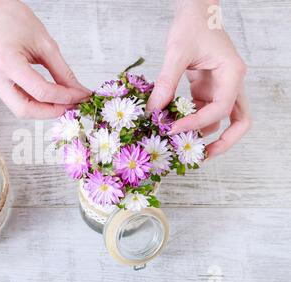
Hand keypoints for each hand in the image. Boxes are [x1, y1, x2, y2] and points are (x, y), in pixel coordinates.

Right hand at [0, 0, 89, 118]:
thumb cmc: (14, 20)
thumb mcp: (45, 44)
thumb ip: (62, 71)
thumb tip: (77, 91)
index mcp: (6, 60)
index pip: (39, 91)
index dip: (63, 97)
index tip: (79, 97)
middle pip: (25, 110)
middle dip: (50, 112)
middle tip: (70, 107)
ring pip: (19, 109)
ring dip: (43, 110)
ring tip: (61, 102)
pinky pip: (16, 100)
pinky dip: (34, 102)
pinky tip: (47, 97)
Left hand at [146, 0, 250, 158]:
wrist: (195, 11)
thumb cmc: (192, 24)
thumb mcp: (177, 53)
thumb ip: (166, 83)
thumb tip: (153, 111)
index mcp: (232, 74)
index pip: (221, 109)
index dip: (197, 123)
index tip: (172, 129)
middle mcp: (231, 84)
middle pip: (239, 122)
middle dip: (223, 142)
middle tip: (201, 157)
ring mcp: (220, 87)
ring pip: (219, 119)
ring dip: (202, 133)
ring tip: (178, 143)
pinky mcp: (206, 88)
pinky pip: (203, 111)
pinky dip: (190, 120)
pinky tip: (172, 125)